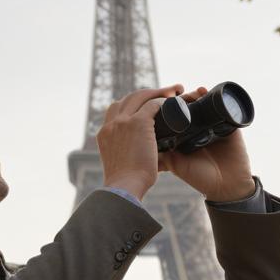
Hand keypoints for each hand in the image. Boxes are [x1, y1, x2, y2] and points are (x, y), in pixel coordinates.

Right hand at [98, 83, 184, 200]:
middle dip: (148, 93)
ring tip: (174, 91)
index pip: (116, 109)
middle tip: (165, 92)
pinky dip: (163, 102)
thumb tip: (136, 160)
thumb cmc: (125, 185)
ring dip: (158, 91)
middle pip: (128, 98)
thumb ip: (125, 156)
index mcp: (105, 134)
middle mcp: (112, 124)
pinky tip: (174, 103)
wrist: (124, 188)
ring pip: (140, 96)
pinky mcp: (138, 123)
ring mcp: (123, 122)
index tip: (146, 105)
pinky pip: (153, 104)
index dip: (132, 104)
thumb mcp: (119, 165)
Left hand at [157, 86, 255, 201]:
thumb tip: (140, 142)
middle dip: (181, 97)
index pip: (176, 115)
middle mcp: (199, 129)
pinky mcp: (229, 125)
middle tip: (174, 93)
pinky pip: (221, 106)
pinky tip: (203, 91)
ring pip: (203, 103)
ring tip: (188, 92)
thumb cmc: (200, 178)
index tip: (161, 99)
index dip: (168, 105)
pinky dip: (212, 96)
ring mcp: (214, 125)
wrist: (226, 187)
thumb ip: (160, 154)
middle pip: (189, 106)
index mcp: (186, 136)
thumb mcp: (176, 165)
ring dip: (195, 94)